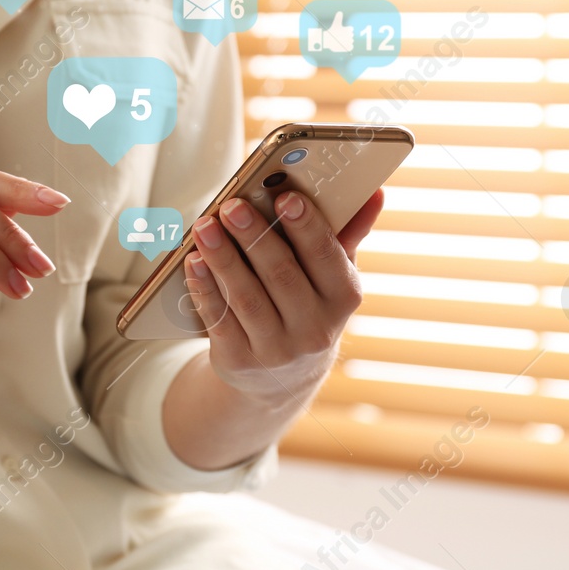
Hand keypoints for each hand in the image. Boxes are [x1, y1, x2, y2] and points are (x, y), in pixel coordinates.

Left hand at [181, 189, 382, 402]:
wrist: (283, 377)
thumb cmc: (307, 304)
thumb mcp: (331, 275)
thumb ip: (347, 232)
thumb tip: (375, 192)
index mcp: (342, 298)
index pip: (327, 257)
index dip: (307, 227)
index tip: (287, 197)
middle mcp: (314, 328)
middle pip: (281, 275)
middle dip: (255, 237)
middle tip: (232, 206)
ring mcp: (276, 349)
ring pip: (247, 298)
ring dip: (223, 259)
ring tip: (204, 227)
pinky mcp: (240, 361)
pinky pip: (220, 321)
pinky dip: (205, 290)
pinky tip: (193, 263)